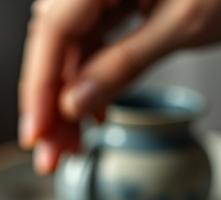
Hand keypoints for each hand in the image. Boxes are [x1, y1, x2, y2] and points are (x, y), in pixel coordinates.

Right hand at [18, 0, 220, 173]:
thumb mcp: (183, 25)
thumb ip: (125, 63)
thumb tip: (75, 103)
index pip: (54, 30)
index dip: (39, 87)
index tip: (37, 133)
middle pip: (54, 41)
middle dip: (49, 101)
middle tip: (52, 153)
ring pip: (69, 46)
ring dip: (65, 96)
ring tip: (71, 143)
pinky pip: (90, 40)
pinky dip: (88, 78)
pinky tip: (91, 112)